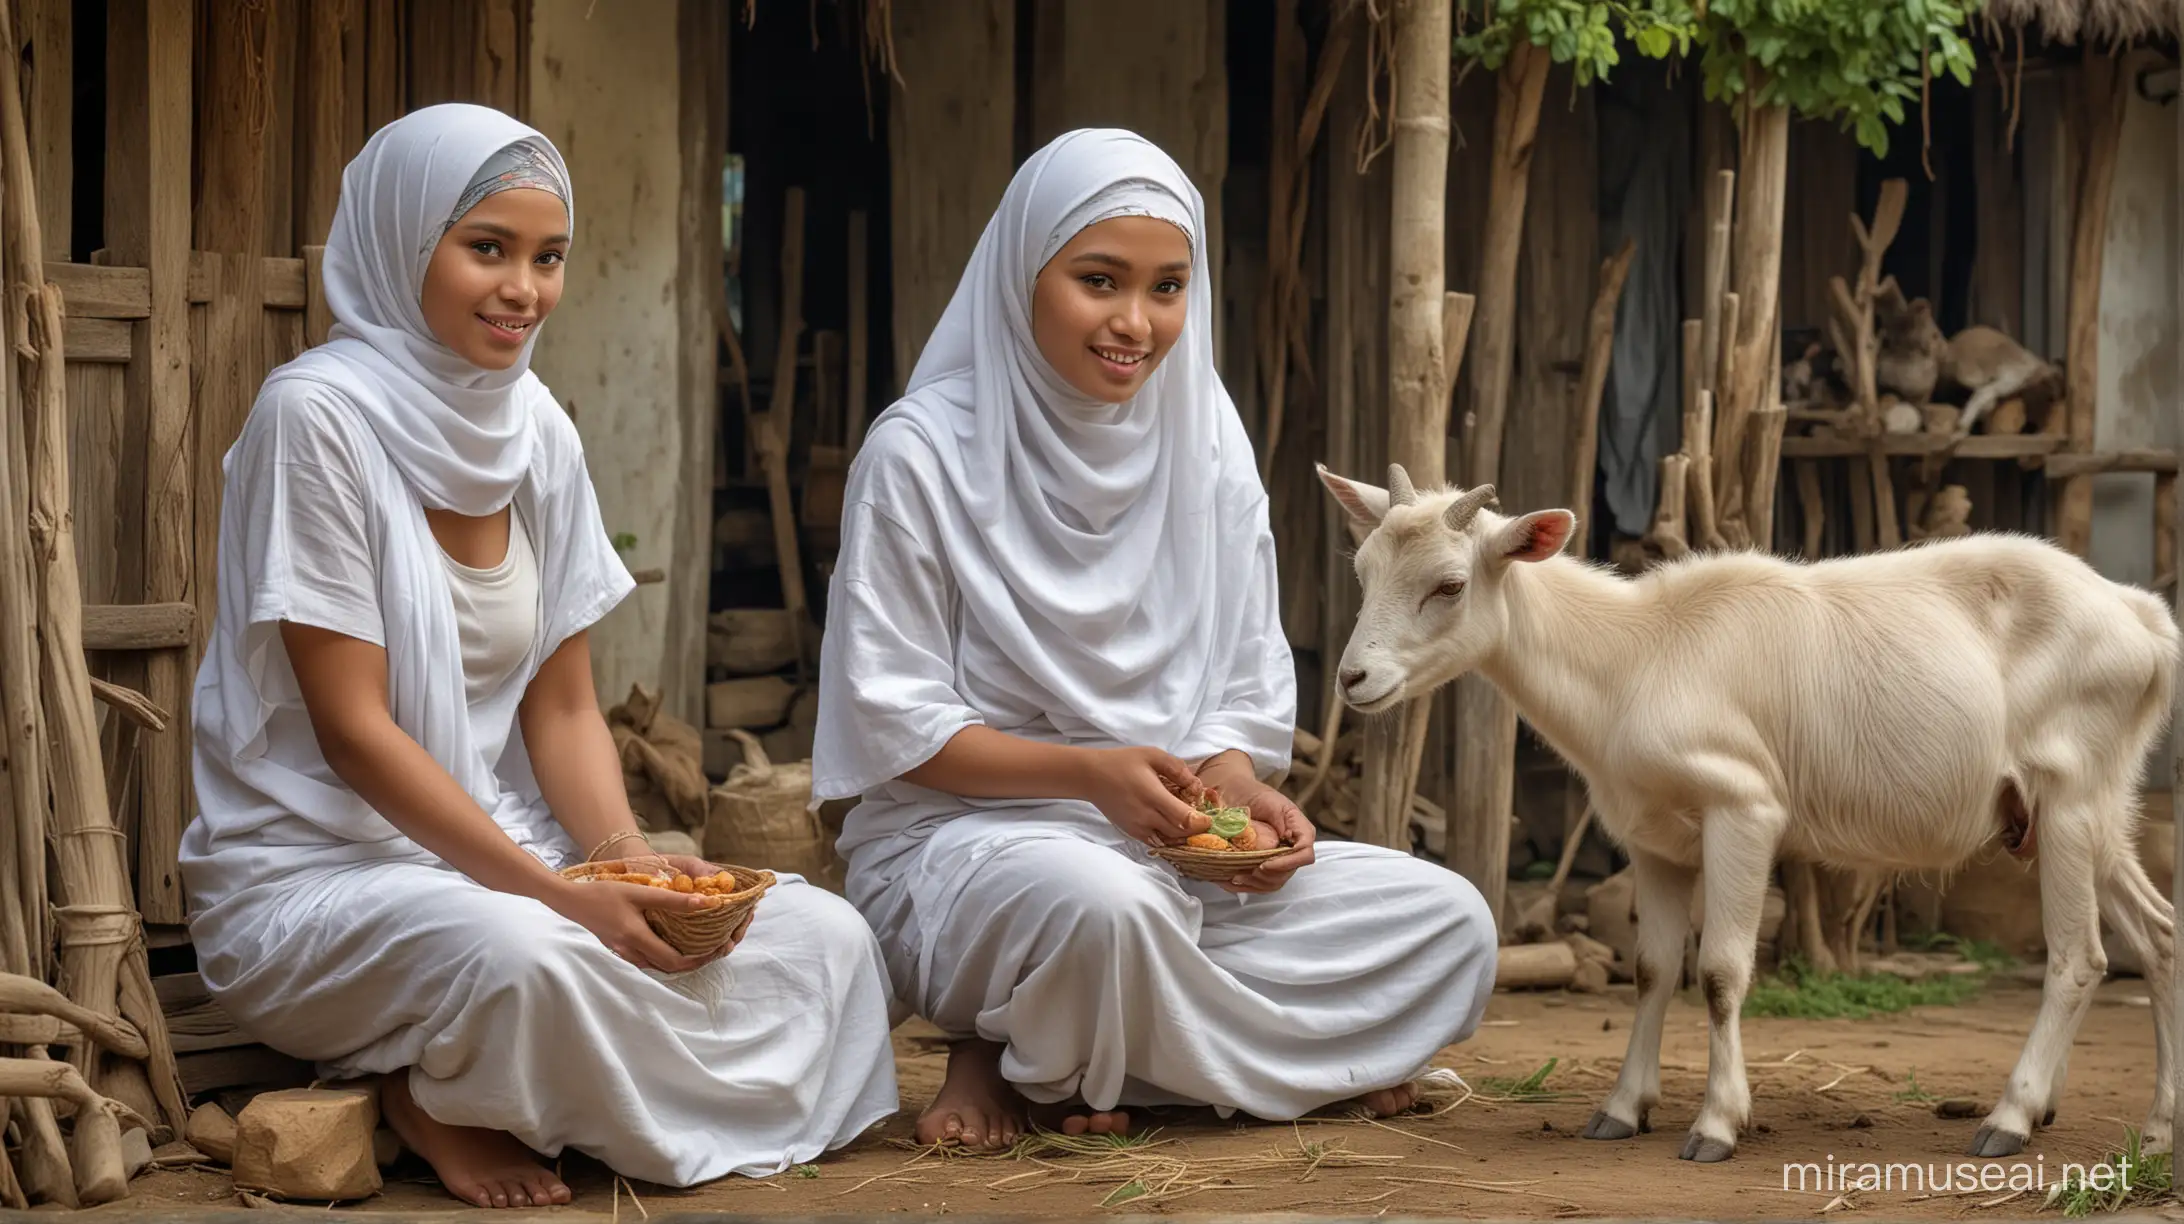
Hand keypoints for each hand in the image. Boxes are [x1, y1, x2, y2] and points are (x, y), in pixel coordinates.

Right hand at [545, 875, 711, 974]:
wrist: (571, 901)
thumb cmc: (604, 893)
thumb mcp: (639, 892)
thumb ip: (672, 899)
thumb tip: (706, 902)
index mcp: (637, 938)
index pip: (674, 961)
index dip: (699, 960)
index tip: (717, 950)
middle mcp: (631, 952)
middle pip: (668, 967)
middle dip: (693, 962)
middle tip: (713, 949)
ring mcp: (624, 953)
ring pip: (657, 965)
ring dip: (679, 960)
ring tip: (699, 947)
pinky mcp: (620, 949)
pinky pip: (647, 959)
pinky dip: (664, 956)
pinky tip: (673, 942)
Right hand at [1074, 746, 1212, 846]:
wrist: (1092, 777)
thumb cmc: (1122, 762)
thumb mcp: (1152, 755)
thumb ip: (1177, 768)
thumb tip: (1195, 783)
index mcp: (1153, 796)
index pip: (1184, 818)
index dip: (1201, 822)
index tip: (1209, 817)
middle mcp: (1146, 816)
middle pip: (1180, 833)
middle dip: (1196, 830)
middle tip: (1205, 821)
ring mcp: (1138, 828)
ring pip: (1170, 841)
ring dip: (1184, 837)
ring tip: (1191, 825)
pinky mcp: (1133, 833)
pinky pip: (1157, 842)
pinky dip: (1170, 839)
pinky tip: (1175, 829)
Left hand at [1217, 778, 1316, 893]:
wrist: (1237, 795)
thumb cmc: (1255, 795)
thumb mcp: (1271, 802)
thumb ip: (1281, 819)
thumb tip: (1285, 839)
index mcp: (1300, 832)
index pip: (1304, 854)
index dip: (1287, 863)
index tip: (1264, 865)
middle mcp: (1293, 849)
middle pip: (1288, 872)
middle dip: (1266, 876)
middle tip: (1245, 871)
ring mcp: (1279, 860)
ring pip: (1273, 883)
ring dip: (1254, 884)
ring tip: (1235, 877)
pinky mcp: (1264, 867)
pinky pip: (1259, 884)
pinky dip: (1245, 885)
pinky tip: (1229, 881)